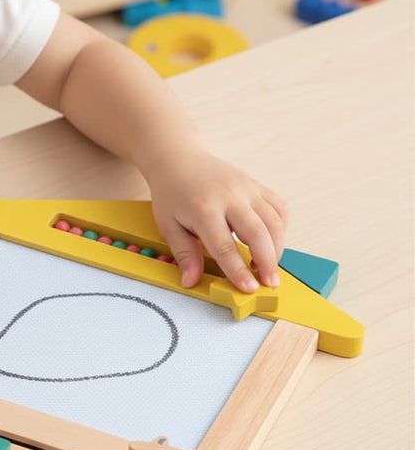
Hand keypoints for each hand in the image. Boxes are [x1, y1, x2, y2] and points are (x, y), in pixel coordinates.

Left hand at [148, 150, 287, 292]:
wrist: (180, 159)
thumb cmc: (172, 195)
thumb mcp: (169, 226)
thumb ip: (184, 254)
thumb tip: (191, 282)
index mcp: (204, 209)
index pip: (225, 246)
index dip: (239, 270)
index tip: (249, 289)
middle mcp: (230, 196)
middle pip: (257, 233)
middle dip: (267, 262)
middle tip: (270, 284)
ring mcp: (247, 188)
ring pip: (274, 221)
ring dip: (277, 248)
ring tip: (269, 269)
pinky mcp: (257, 185)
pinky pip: (278, 208)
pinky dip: (280, 229)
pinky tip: (271, 244)